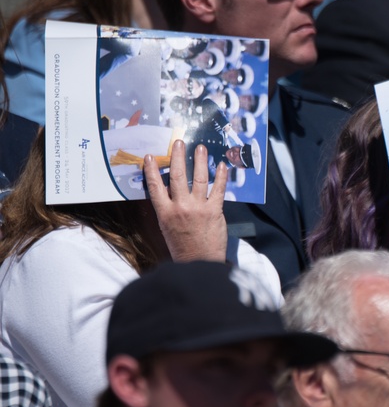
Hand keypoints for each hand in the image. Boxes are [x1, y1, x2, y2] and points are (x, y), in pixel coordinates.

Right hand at [144, 140, 227, 262]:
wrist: (199, 263)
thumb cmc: (181, 247)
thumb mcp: (166, 228)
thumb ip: (167, 209)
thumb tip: (167, 190)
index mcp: (165, 213)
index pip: (155, 187)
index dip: (152, 170)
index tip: (150, 157)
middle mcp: (180, 208)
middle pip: (178, 177)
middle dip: (178, 157)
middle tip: (178, 143)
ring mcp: (198, 208)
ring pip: (199, 179)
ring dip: (200, 161)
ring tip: (200, 148)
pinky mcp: (214, 211)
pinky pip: (218, 190)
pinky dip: (221, 177)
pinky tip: (222, 166)